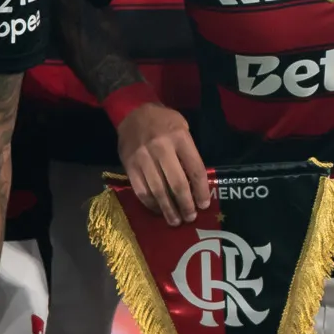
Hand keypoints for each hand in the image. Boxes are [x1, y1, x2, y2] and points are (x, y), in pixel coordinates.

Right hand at [118, 101, 212, 225]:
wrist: (133, 112)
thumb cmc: (164, 121)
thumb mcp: (183, 128)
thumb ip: (189, 153)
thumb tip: (196, 183)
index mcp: (180, 137)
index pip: (195, 168)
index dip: (201, 189)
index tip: (204, 204)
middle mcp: (161, 148)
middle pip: (177, 183)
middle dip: (185, 204)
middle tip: (190, 217)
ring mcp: (143, 158)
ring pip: (158, 190)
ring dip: (168, 209)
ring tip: (175, 221)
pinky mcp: (129, 166)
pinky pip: (141, 190)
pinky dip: (150, 203)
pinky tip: (158, 210)